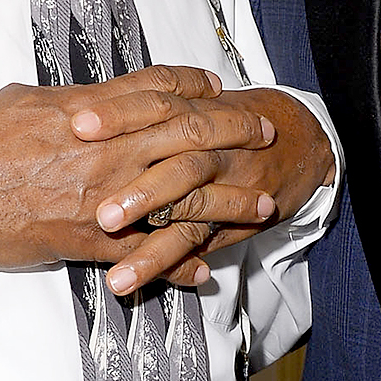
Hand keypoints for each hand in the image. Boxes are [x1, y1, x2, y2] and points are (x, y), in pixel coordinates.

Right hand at [0, 65, 281, 290]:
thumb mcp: (24, 102)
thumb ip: (70, 103)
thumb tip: (90, 100)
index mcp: (90, 111)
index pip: (158, 90)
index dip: (196, 86)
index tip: (221, 89)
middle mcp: (106, 150)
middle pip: (186, 134)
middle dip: (233, 132)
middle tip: (264, 134)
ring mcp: (102, 197)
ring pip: (181, 197)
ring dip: (228, 202)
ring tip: (263, 206)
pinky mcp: (88, 240)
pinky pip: (145, 255)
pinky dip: (178, 264)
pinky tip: (206, 270)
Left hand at [82, 87, 335, 290]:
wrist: (301, 140)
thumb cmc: (239, 121)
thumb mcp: (200, 103)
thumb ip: (150, 109)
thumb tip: (81, 114)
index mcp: (193, 107)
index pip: (153, 101)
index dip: (118, 111)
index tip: (78, 123)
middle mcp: (209, 141)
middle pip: (170, 145)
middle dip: (130, 162)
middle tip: (93, 183)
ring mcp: (220, 178)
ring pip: (184, 192)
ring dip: (144, 210)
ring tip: (105, 228)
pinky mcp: (224, 217)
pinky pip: (187, 240)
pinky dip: (156, 260)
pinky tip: (124, 280)